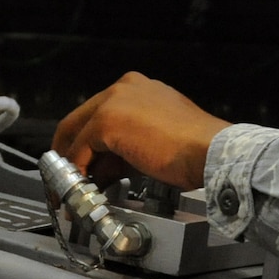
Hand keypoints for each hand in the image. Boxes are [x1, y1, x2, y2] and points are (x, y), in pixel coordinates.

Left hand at [52, 72, 228, 190]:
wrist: (211, 152)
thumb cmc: (197, 151)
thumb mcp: (155, 144)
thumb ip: (126, 151)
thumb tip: (104, 171)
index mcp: (140, 89)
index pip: (100, 114)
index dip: (88, 144)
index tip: (84, 166)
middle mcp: (125, 88)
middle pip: (81, 120)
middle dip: (71, 154)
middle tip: (67, 180)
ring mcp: (114, 101)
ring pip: (77, 134)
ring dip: (71, 165)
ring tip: (71, 191)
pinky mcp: (107, 121)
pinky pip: (79, 149)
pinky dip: (76, 171)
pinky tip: (79, 189)